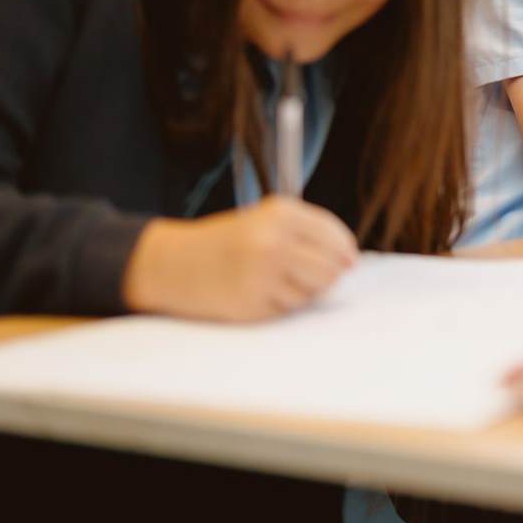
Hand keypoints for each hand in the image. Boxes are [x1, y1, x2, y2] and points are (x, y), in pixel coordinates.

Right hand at [122, 197, 358, 320]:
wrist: (172, 264)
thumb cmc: (226, 241)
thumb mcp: (264, 220)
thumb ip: (308, 233)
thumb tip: (350, 261)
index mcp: (280, 213)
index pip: (334, 236)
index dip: (345, 251)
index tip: (348, 259)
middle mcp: (273, 241)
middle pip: (331, 269)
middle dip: (328, 274)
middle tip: (307, 272)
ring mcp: (262, 275)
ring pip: (313, 292)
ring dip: (304, 290)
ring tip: (277, 279)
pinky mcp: (252, 305)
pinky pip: (289, 309)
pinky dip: (281, 304)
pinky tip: (260, 291)